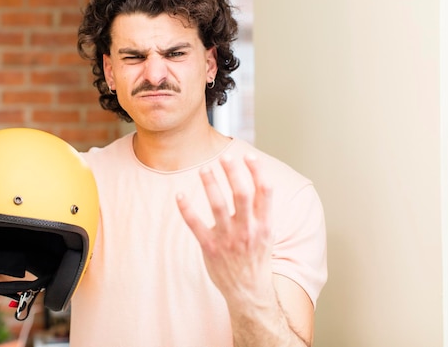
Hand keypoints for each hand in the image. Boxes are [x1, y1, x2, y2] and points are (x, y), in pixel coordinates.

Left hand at [176, 154, 274, 306]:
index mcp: (265, 224)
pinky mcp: (210, 248)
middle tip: (225, 156)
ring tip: (204, 169)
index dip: (257, 172)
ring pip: (217, 206)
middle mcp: (248, 230)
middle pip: (241, 194)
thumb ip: (261, 211)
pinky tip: (180, 195)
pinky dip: (186, 209)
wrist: (249, 292)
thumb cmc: (256, 259)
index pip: (264, 192)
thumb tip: (257, 181)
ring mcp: (228, 239)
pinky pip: (196, 224)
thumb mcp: (267, 234)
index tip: (249, 156)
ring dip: (210, 184)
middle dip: (233, 173)